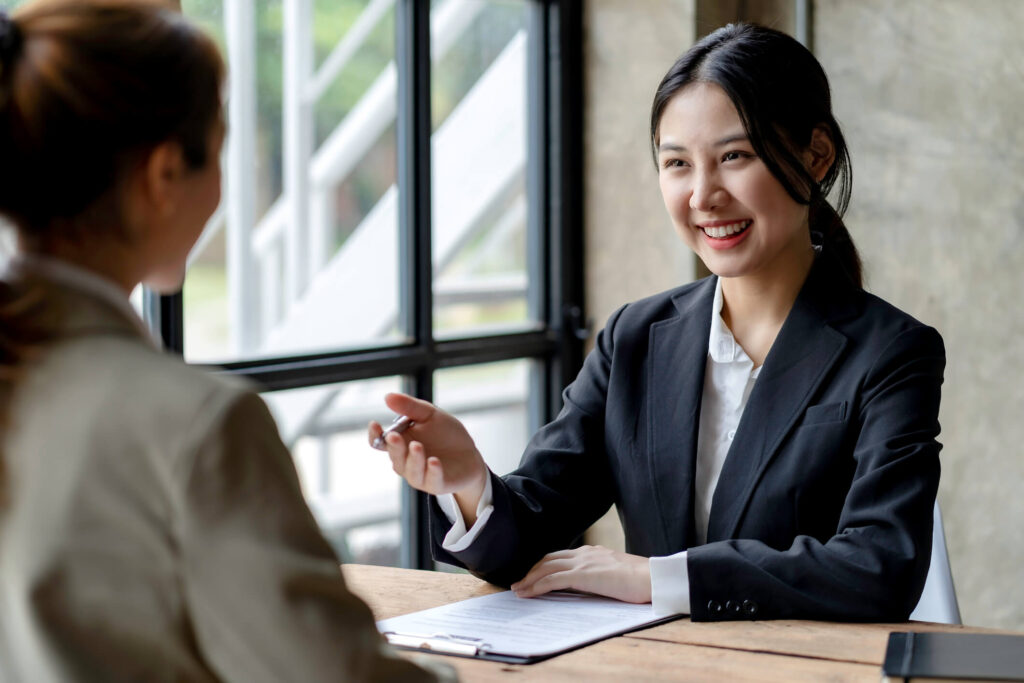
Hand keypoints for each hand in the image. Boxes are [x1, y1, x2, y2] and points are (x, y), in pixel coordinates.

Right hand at [367, 392, 487, 519]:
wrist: (470, 454)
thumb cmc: (445, 434)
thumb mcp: (430, 415)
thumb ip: (410, 407)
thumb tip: (388, 397)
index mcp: (401, 443)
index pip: (380, 442)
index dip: (375, 435)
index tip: (375, 424)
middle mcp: (406, 461)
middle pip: (394, 456)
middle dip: (394, 446)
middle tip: (394, 435)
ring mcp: (420, 474)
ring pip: (410, 470)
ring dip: (412, 459)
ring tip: (417, 446)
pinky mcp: (437, 484)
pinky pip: (431, 480)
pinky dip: (432, 471)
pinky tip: (434, 461)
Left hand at [510, 545, 651, 603]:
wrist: (652, 578)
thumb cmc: (640, 580)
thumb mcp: (614, 573)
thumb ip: (599, 574)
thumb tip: (588, 585)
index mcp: (593, 552)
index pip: (561, 556)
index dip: (543, 565)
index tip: (532, 574)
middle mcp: (585, 553)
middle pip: (549, 559)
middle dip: (532, 571)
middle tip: (519, 582)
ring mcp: (583, 562)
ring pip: (547, 568)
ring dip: (530, 579)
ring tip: (518, 589)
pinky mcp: (583, 575)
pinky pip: (553, 579)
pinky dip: (537, 585)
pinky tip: (529, 593)